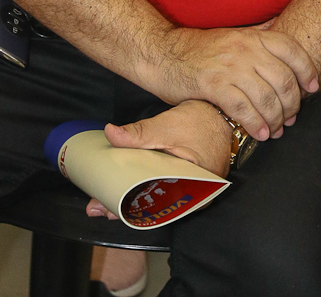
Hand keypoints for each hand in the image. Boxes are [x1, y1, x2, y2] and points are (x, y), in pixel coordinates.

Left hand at [84, 101, 233, 219]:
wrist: (222, 111)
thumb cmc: (201, 119)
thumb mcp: (167, 124)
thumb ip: (140, 133)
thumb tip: (110, 133)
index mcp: (195, 188)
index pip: (155, 206)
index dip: (128, 208)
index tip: (104, 207)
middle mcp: (196, 197)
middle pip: (155, 207)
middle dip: (126, 208)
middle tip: (98, 207)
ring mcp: (193, 191)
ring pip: (158, 201)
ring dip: (133, 200)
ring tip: (106, 200)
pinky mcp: (188, 183)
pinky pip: (165, 192)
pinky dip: (146, 190)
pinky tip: (127, 189)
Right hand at [159, 25, 318, 140]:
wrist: (163, 53)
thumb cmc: (199, 49)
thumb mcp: (233, 34)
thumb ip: (257, 33)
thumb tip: (279, 25)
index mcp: (253, 36)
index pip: (292, 50)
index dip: (307, 70)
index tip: (313, 88)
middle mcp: (245, 48)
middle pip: (284, 79)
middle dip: (292, 104)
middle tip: (290, 119)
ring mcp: (230, 66)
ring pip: (266, 97)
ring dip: (276, 120)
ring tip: (275, 131)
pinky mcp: (213, 85)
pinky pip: (243, 109)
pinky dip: (255, 124)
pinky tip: (259, 133)